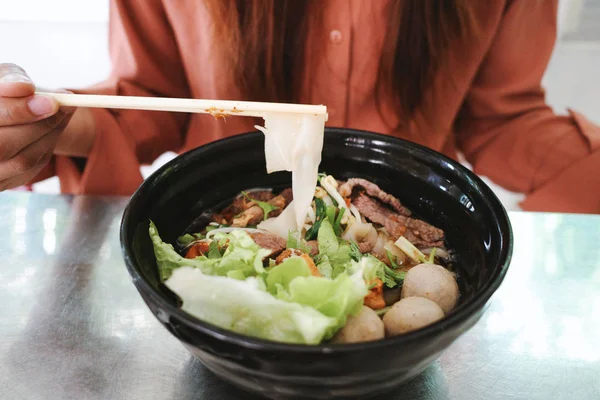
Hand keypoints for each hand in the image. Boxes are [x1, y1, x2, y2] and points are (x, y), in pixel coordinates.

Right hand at [0, 63, 74, 190]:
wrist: (3, 116)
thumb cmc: (1, 92)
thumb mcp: (1, 78)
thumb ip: (10, 78)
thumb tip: (25, 88)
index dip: (19, 111)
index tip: (52, 101)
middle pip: (3, 146)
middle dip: (40, 125)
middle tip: (66, 105)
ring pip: (22, 161)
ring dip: (50, 136)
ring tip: (63, 112)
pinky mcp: (1, 183)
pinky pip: (28, 171)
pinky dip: (45, 148)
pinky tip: (51, 129)